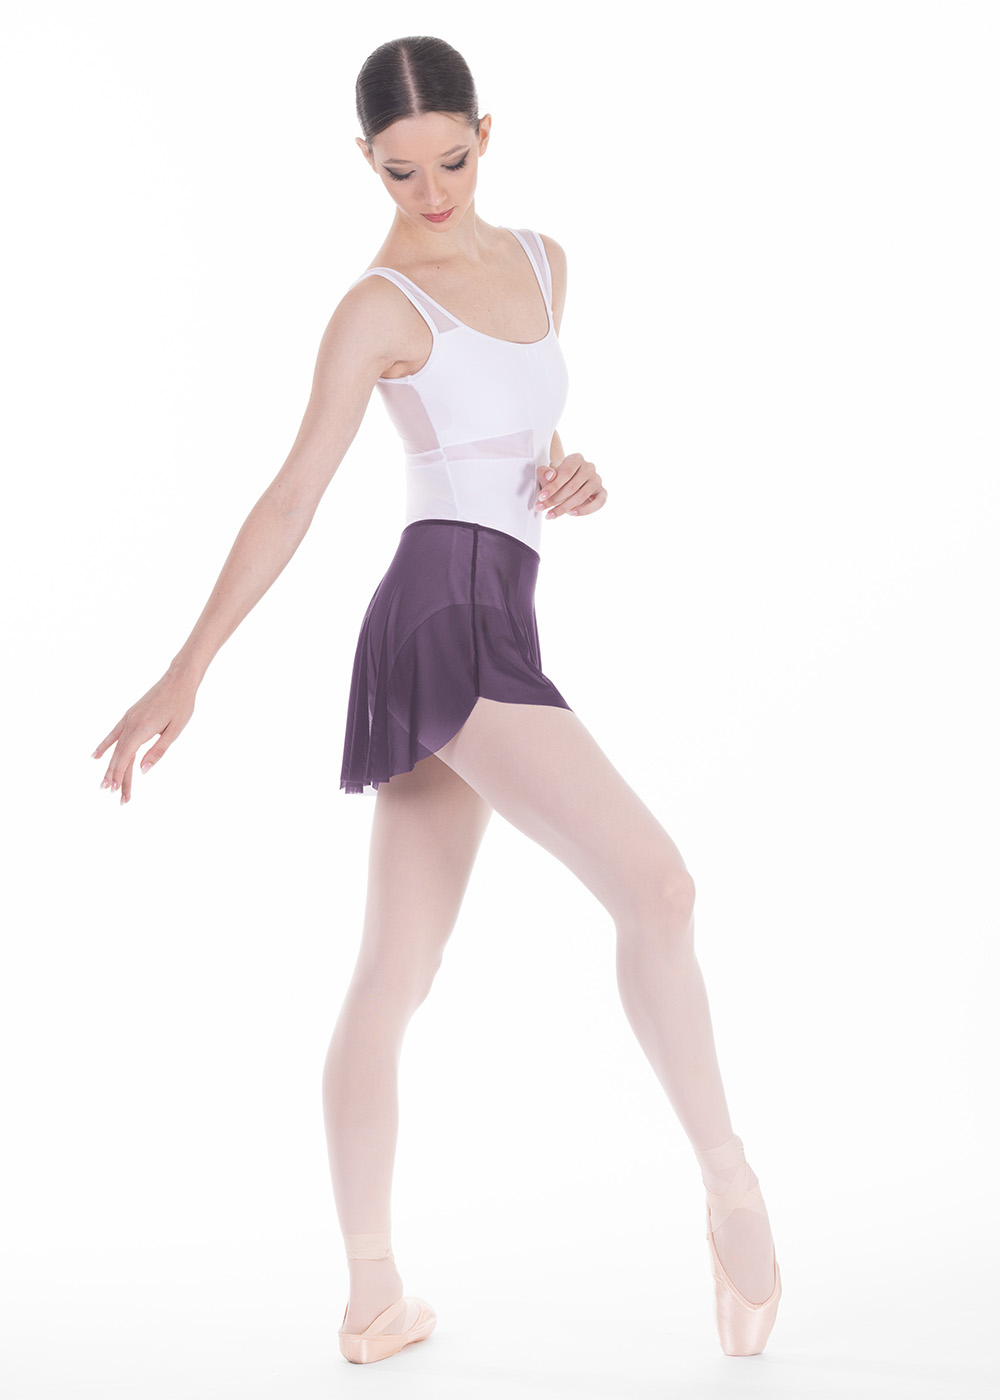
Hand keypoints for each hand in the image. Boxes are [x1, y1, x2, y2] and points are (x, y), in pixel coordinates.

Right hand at [91, 669, 196, 804]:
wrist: (178, 680)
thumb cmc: (181, 705)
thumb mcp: (175, 730)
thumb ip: (158, 751)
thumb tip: (143, 770)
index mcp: (142, 729)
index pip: (126, 758)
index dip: (120, 775)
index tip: (116, 791)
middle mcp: (131, 724)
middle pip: (120, 756)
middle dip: (116, 777)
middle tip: (114, 796)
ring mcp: (128, 719)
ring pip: (116, 747)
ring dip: (110, 766)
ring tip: (105, 783)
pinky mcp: (130, 715)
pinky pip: (114, 733)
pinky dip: (104, 745)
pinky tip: (96, 756)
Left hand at [534, 452, 606, 519]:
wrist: (568, 484)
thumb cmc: (557, 478)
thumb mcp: (547, 475)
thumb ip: (544, 473)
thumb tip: (550, 476)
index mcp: (576, 459)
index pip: (566, 472)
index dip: (553, 486)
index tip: (541, 497)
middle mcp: (589, 467)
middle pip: (573, 486)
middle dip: (555, 500)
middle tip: (542, 508)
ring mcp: (597, 480)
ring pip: (582, 496)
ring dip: (565, 508)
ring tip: (551, 514)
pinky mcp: (602, 492)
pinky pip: (598, 503)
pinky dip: (585, 510)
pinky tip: (571, 513)